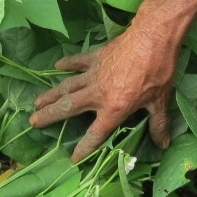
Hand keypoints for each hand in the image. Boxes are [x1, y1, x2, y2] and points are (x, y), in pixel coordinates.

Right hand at [29, 25, 175, 161]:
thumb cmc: (158, 72)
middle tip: (33, 121)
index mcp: (113, 109)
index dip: (83, 148)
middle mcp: (97, 94)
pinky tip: (56, 66)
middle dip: (50, 115)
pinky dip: (67, 63)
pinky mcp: (95, 57)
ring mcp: (94, 74)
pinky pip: (77, 62)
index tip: (72, 159)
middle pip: (68, 108)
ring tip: (36, 101)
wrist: (151, 38)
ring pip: (67, 86)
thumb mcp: (160, 101)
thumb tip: (163, 144)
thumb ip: (158, 123)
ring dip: (51, 94)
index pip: (95, 135)